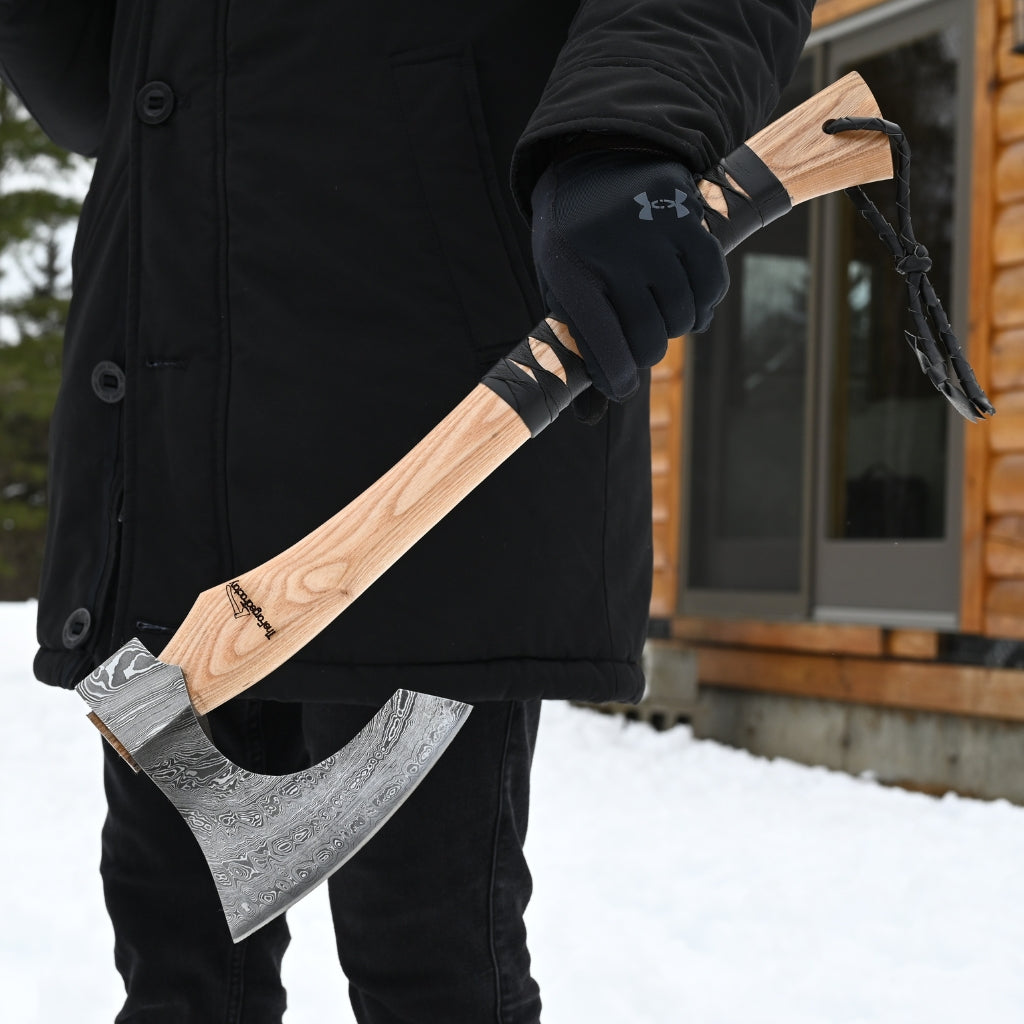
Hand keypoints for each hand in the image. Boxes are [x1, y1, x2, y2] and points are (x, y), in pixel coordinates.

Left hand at [531, 151, 728, 401]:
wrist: (594, 156)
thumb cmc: (571, 237)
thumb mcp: (557, 282)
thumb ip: (576, 342)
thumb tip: (592, 416)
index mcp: (570, 273)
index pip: (603, 348)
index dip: (617, 380)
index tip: (621, 388)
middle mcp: (613, 253)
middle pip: (650, 338)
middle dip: (647, 354)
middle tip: (641, 345)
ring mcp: (653, 233)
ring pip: (683, 315)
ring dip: (676, 327)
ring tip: (661, 314)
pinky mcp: (687, 217)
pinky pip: (712, 282)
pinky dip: (706, 304)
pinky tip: (690, 302)